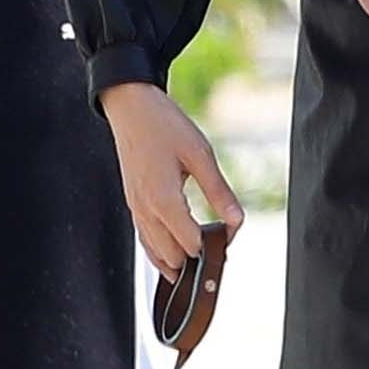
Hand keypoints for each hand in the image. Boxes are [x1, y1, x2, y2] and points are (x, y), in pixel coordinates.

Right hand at [100, 82, 244, 279]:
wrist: (131, 108)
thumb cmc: (164, 126)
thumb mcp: (200, 155)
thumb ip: (219, 192)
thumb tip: (237, 221)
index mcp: (164, 200)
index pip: (191, 244)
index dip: (214, 246)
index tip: (230, 235)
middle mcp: (146, 210)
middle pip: (173, 257)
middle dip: (196, 258)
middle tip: (219, 247)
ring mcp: (136, 209)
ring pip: (156, 254)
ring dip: (178, 260)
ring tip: (201, 259)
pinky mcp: (133, 204)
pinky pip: (145, 240)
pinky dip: (161, 252)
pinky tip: (175, 255)